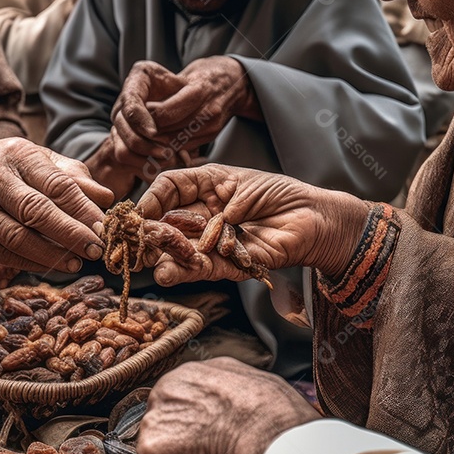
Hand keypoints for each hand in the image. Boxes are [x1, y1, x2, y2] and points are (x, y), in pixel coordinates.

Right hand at [0, 138, 113, 273]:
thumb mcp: (32, 161)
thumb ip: (70, 176)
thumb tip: (106, 198)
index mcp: (15, 152)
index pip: (56, 184)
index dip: (84, 209)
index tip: (105, 227)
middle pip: (37, 211)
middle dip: (72, 234)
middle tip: (96, 249)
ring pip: (18, 237)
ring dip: (52, 254)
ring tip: (77, 262)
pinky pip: (1, 253)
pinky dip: (29, 262)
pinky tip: (50, 264)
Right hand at [137, 165, 368, 285]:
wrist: (316, 219)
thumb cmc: (281, 194)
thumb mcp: (236, 180)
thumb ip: (202, 193)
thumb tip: (173, 212)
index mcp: (203, 191)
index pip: (167, 193)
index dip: (151, 201)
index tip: (138, 211)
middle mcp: (203, 219)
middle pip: (167, 227)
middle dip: (149, 235)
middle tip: (137, 242)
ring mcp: (213, 243)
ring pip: (180, 252)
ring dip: (162, 257)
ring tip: (147, 262)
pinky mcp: (228, 265)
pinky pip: (201, 269)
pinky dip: (183, 271)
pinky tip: (166, 273)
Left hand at [137, 358, 320, 453]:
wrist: (268, 440)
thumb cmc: (275, 419)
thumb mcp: (259, 387)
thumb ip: (233, 395)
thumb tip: (241, 409)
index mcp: (191, 375)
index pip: (184, 406)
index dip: (200, 431)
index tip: (215, 442)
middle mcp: (165, 392)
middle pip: (168, 431)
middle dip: (186, 452)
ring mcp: (154, 422)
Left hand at [144, 56, 261, 147]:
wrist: (234, 81)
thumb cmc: (202, 75)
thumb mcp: (182, 76)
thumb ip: (162, 94)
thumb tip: (134, 112)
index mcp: (198, 89)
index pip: (163, 114)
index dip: (144, 119)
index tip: (133, 117)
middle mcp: (208, 110)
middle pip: (167, 132)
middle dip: (146, 134)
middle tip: (132, 131)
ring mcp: (212, 126)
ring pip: (174, 144)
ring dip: (155, 144)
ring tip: (141, 137)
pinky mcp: (212, 135)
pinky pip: (184, 148)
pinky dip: (168, 148)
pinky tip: (157, 143)